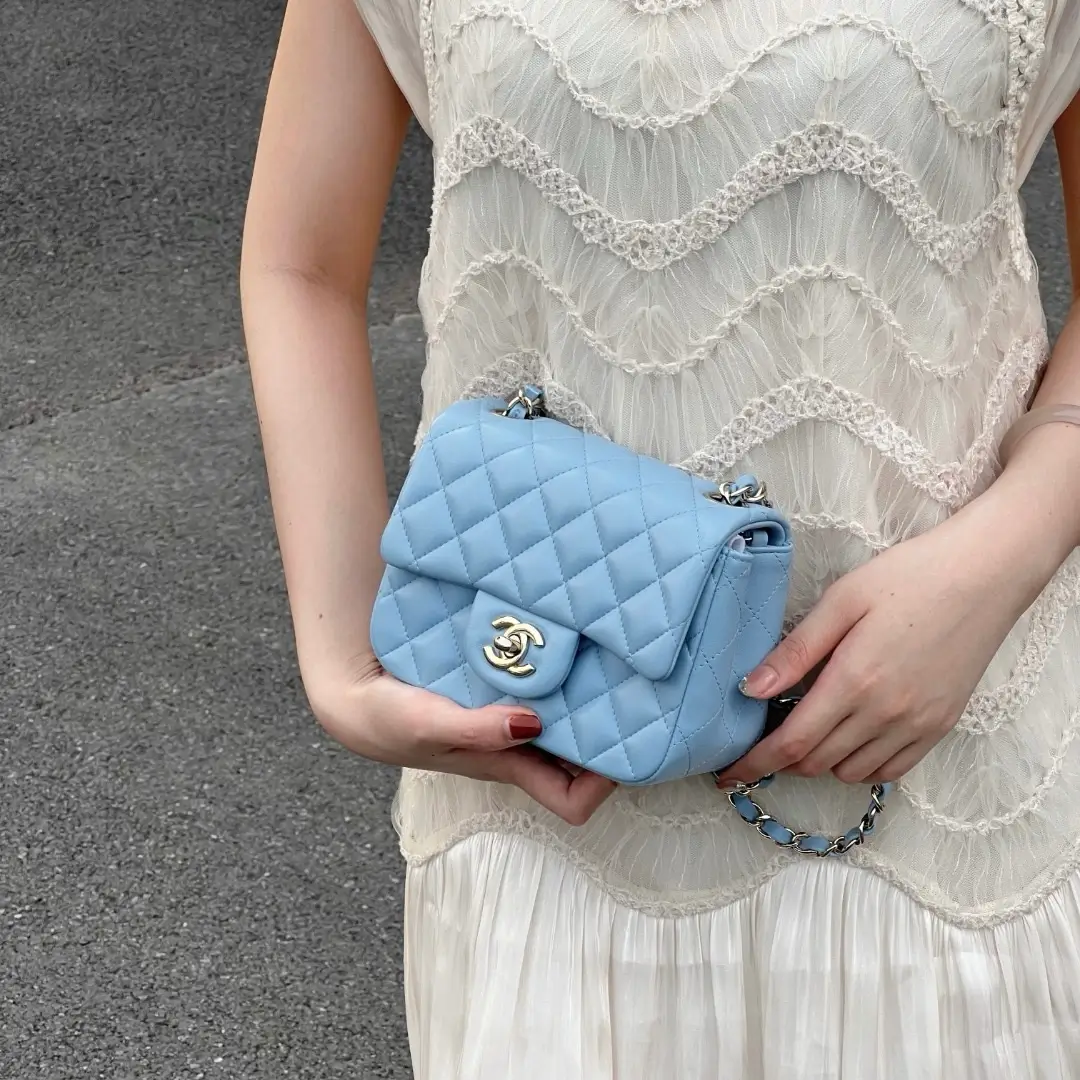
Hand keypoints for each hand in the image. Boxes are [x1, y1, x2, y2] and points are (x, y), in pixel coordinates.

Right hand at [307, 655, 615, 825]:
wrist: (359, 696)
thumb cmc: (391, 721)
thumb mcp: (431, 724)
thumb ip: (478, 728)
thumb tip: (533, 725)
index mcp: (510, 767)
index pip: (572, 802)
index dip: (605, 783)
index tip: (620, 744)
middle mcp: (519, 749)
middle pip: (584, 762)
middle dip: (611, 736)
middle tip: (626, 692)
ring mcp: (511, 722)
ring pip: (568, 725)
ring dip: (587, 703)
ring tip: (603, 664)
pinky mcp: (500, 694)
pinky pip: (544, 693)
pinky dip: (558, 678)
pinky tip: (560, 646)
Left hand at [714, 485, 1057, 787]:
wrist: (985, 576)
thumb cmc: (908, 577)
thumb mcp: (841, 601)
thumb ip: (795, 650)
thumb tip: (749, 689)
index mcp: (853, 681)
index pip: (790, 744)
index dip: (753, 763)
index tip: (726, 773)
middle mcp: (885, 714)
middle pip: (815, 762)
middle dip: (781, 758)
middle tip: (764, 736)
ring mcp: (916, 726)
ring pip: (850, 771)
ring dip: (818, 760)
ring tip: (807, 727)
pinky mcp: (940, 727)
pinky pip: (890, 771)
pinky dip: (859, 765)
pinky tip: (849, 736)